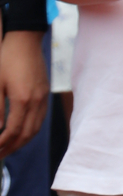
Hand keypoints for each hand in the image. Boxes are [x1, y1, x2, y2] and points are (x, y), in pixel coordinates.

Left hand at [0, 30, 48, 157]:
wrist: (26, 41)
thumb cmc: (7, 60)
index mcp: (22, 100)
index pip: (13, 131)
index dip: (3, 143)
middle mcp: (36, 101)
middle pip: (27, 134)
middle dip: (12, 147)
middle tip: (0, 155)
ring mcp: (43, 98)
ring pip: (36, 129)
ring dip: (23, 142)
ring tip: (10, 147)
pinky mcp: (45, 94)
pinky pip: (41, 119)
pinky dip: (31, 131)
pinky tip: (22, 132)